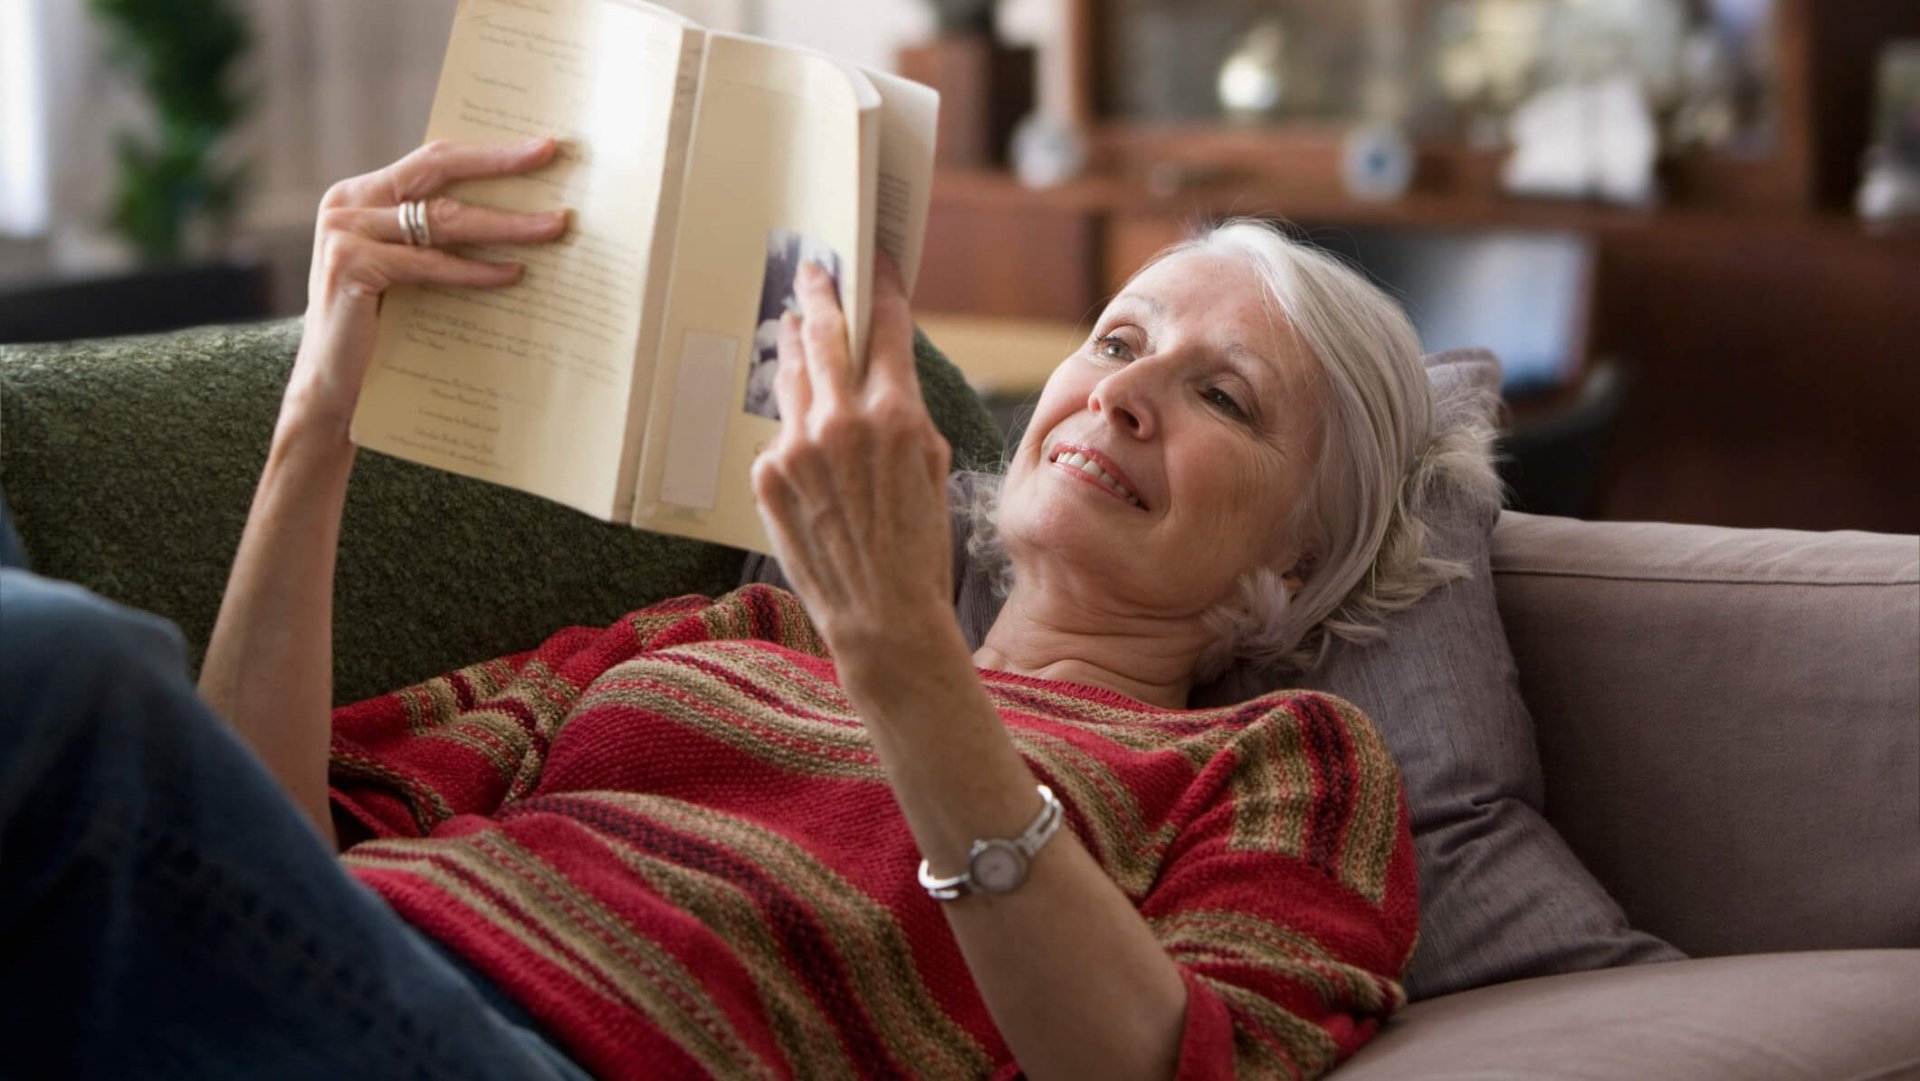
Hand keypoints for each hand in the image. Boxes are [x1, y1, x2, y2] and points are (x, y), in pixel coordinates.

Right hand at [283, 137, 569, 433]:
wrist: (331, 385)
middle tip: (549, 155)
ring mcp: (344, 231)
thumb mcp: (407, 270)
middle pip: (437, 170)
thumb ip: (437, 239)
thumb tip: (518, 217)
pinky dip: (475, 270)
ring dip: (505, 223)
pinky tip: (513, 274)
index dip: (486, 153)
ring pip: (443, 220)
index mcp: (362, 195)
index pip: (432, 161)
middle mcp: (348, 203)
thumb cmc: (381, 329)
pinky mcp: (350, 265)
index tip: (539, 146)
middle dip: (499, 162)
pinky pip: (430, 264)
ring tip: (553, 226)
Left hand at [750, 254, 954, 653]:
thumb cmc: (919, 546)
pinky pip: (782, 433)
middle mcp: (842, 420)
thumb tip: (881, 376)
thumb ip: (905, 413)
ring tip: (796, 327)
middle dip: (821, 292)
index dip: (881, 288)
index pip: (886, 328)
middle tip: (814, 269)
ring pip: (793, 375)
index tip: (875, 263)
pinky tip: (806, 443)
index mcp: (895, 414)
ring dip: (796, 348)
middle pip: (825, 332)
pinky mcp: (768, 473)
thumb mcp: (932, 467)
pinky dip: (794, 429)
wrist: (881, 616)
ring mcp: (797, 446)